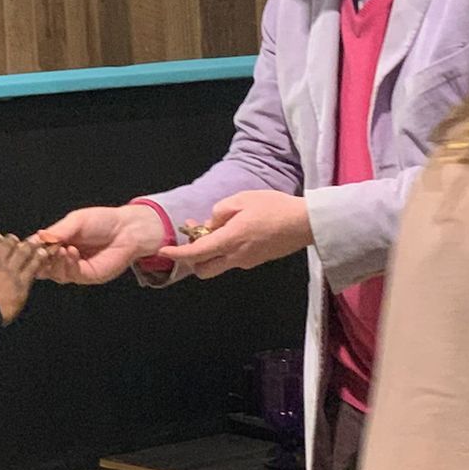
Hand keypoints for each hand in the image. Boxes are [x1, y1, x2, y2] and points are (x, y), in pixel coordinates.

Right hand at [0, 234, 42, 324]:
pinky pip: (32, 268)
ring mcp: (10, 273)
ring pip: (22, 254)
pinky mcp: (21, 285)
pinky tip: (43, 254)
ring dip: (28, 246)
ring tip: (34, 241)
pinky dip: (38, 260)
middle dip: (12, 240)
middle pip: (7, 246)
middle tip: (14, 239)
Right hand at [32, 205, 166, 284]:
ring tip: (60, 249)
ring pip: (55, 273)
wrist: (127, 229)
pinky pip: (72, 274)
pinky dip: (68, 264)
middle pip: (43, 265)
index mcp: (58, 243)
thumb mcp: (76, 221)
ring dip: (54, 262)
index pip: (37, 250)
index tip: (27, 244)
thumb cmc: (102, 221)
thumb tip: (39, 236)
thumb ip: (58, 230)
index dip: (31, 249)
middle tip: (42, 249)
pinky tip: (71, 252)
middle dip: (40, 259)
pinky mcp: (88, 276)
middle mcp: (63, 258)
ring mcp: (75, 269)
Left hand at [155, 191, 313, 279]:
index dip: (176, 254)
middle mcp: (236, 257)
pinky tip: (238, 231)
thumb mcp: (242, 199)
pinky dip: (227, 249)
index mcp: (230, 240)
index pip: (195, 254)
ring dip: (211, 253)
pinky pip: (234, 259)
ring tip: (221, 228)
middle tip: (197, 237)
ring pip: (219, 265)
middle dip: (193, 259)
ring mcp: (247, 262)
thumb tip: (211, 222)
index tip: (163, 252)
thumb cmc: (274, 207)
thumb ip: (220, 211)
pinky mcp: (257, 260)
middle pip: (203, 270)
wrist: (305, 223)